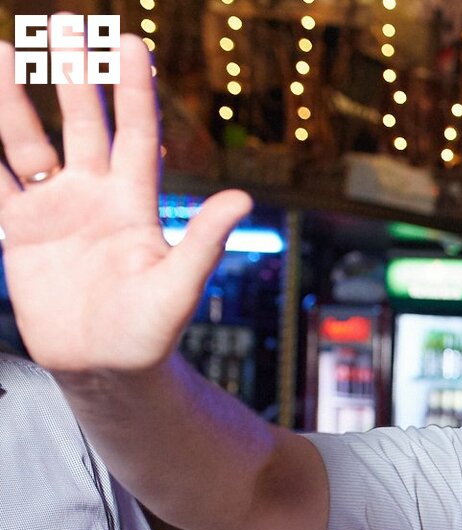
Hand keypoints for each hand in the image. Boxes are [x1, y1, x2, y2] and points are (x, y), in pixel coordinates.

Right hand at [0, 35, 250, 372]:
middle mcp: (95, 197)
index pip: (135, 132)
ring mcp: (55, 210)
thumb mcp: (179, 287)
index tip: (131, 41)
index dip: (132, 89)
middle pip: (83, 122)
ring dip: (11, 98)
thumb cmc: (150, 335)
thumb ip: (204, 241)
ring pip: (28, 141)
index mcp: (135, 204)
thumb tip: (244, 199)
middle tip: (67, 23)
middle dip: (74, 74)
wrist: (106, 370)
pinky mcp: (19, 232)